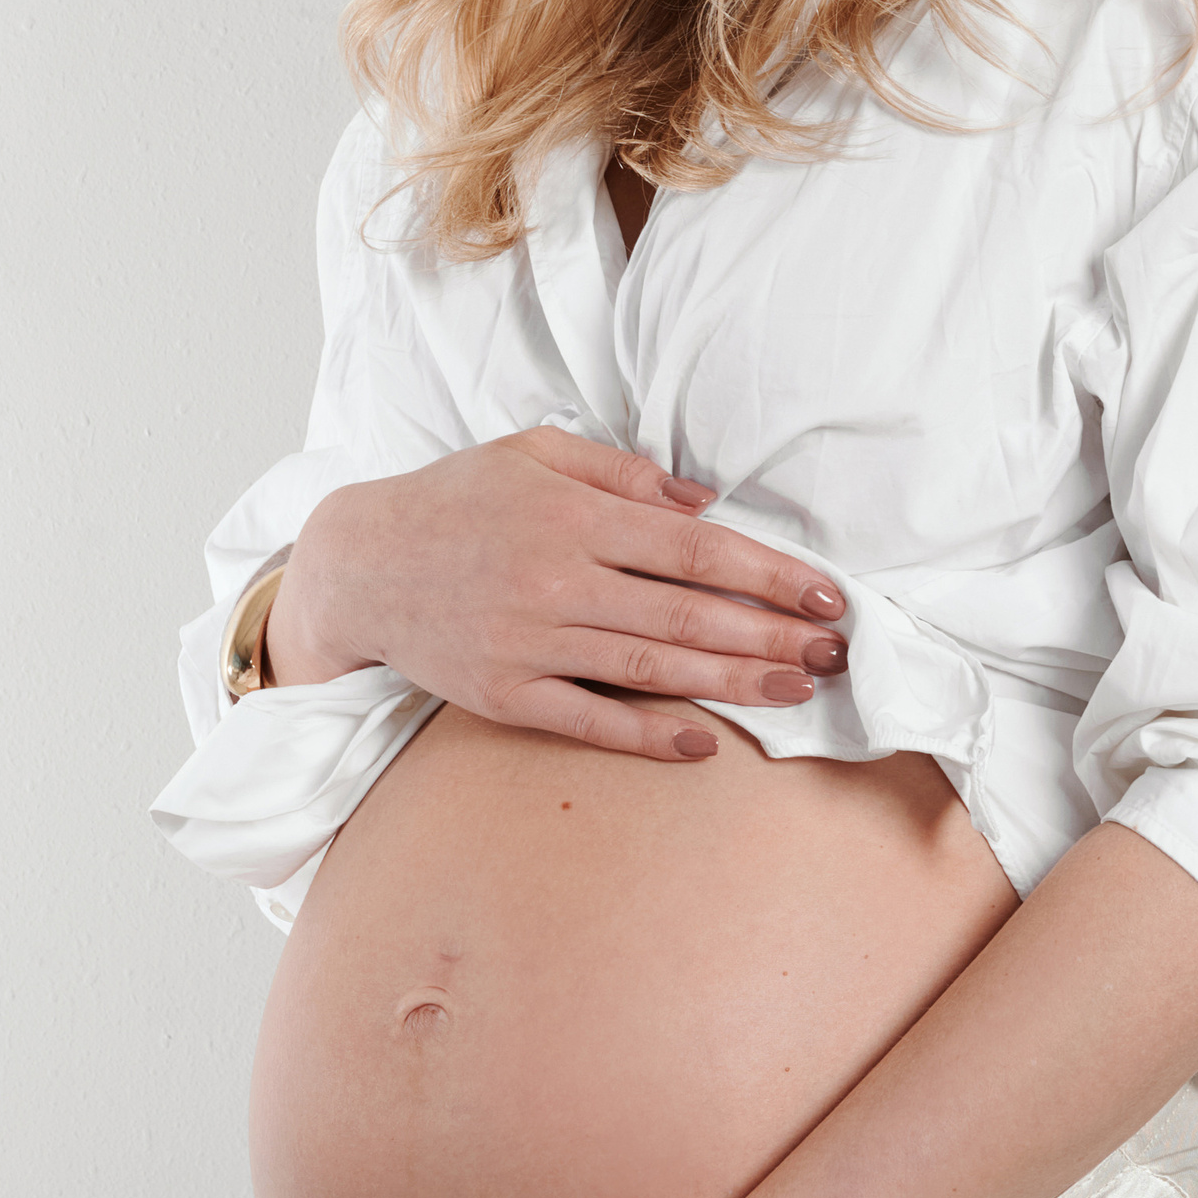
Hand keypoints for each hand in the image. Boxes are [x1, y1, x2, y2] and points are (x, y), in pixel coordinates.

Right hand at [262, 428, 849, 761]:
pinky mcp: (504, 694)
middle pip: (687, 616)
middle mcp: (556, 580)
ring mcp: (529, 642)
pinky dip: (647, 736)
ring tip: (798, 692)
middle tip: (835, 653)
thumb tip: (706, 504)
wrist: (361, 563)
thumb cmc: (457, 498)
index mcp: (573, 516)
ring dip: (734, 683)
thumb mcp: (534, 453)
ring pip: (651, 669)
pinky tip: (704, 745)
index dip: (768, 574)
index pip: (695, 550)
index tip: (825, 594)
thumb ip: (623, 473)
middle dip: (772, 636)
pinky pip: (587, 720)